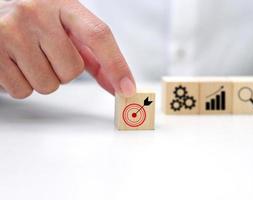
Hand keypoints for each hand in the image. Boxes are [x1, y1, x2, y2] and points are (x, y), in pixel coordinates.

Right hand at [0, 0, 135, 98]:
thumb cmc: (36, 19)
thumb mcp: (66, 26)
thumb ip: (94, 56)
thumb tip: (117, 85)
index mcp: (62, 4)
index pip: (98, 36)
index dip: (117, 65)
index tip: (127, 89)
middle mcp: (36, 13)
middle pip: (72, 71)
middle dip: (63, 71)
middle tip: (47, 53)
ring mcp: (10, 31)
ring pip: (48, 85)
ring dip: (43, 78)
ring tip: (29, 56)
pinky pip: (22, 91)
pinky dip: (22, 84)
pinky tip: (14, 62)